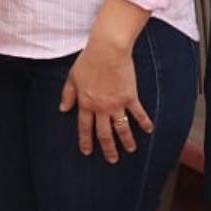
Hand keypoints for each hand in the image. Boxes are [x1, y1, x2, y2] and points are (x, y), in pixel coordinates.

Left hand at [60, 34, 153, 161]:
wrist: (107, 51)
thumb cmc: (88, 61)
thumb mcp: (72, 77)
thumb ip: (67, 95)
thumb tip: (62, 109)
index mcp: (85, 103)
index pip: (84, 127)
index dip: (85, 141)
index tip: (87, 152)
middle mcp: (101, 108)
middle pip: (104, 133)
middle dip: (108, 148)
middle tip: (112, 160)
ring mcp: (116, 104)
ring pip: (121, 128)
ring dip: (127, 141)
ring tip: (131, 150)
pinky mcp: (130, 97)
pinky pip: (138, 114)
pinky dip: (144, 123)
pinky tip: (148, 130)